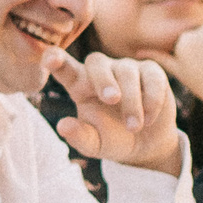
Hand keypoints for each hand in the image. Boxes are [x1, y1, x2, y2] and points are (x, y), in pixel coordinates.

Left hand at [43, 48, 181, 175]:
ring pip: (126, 73)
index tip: (50, 58)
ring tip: (133, 127)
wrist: (146, 144)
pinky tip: (149, 119)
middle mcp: (100, 72)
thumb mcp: (94, 144)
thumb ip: (79, 136)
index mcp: (79, 85)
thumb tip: (63, 126)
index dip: (56, 59)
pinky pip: (152, 78)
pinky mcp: (151, 73)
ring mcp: (126, 69)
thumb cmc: (113, 139)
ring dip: (131, 101)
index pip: (64, 68)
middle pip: (96, 62)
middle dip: (103, 79)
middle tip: (111, 100)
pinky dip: (151, 100)